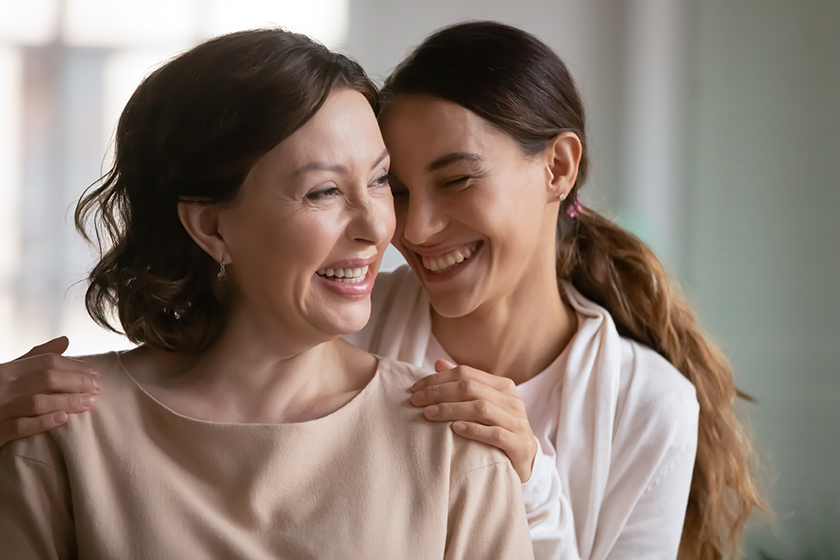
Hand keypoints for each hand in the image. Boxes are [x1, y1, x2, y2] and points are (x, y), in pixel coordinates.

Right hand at [0, 336, 100, 447]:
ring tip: (88, 403)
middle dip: (76, 382)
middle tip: (97, 388)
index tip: (95, 374)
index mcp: (6, 370)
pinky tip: (62, 419)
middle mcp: (2, 387)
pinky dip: (41, 423)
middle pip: (46, 378)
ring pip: (36, 402)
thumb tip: (64, 340)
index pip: (46, 362)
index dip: (75, 366)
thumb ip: (34, 358)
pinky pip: (18, 427)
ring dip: (66, 401)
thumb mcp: (8, 372)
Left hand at [410, 359, 536, 482]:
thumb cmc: (498, 429)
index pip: (466, 373)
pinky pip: (495, 434)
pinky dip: (474, 430)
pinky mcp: (520, 444)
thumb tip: (438, 363)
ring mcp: (518, 422)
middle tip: (416, 401)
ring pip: (481, 408)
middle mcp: (512, 400)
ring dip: (451, 410)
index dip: (438, 379)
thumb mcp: (482, 405)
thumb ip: (464, 385)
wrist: (525, 461)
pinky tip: (456, 429)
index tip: (415, 389)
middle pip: (471, 388)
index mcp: (502, 386)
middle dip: (439, 393)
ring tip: (429, 414)